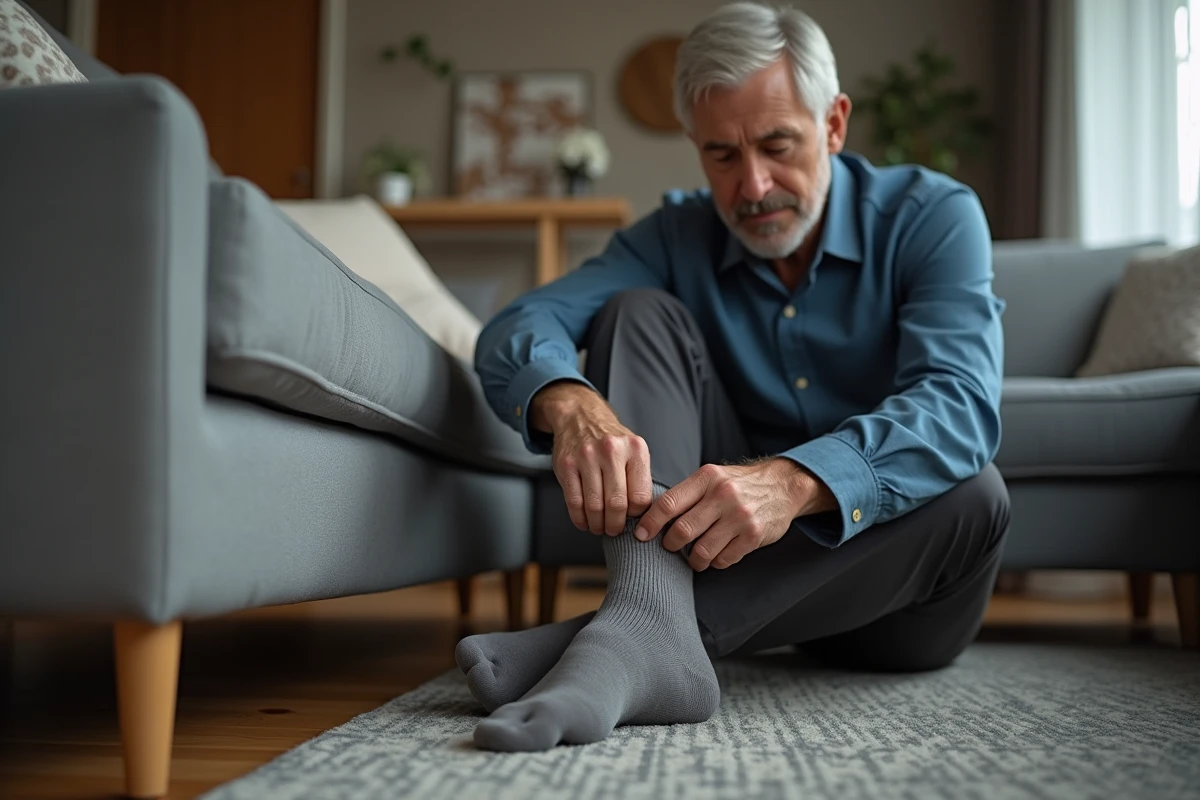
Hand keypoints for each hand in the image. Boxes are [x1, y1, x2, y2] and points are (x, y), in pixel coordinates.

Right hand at [531, 382, 653, 535]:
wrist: (580, 416)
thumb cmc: (611, 441)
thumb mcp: (634, 450)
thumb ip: (640, 478)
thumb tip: (643, 516)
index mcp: (635, 449)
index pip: (641, 497)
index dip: (636, 514)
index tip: (631, 518)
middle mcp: (611, 450)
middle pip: (617, 504)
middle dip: (616, 525)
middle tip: (614, 530)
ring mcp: (586, 456)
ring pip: (594, 506)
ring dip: (597, 525)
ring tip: (599, 528)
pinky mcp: (566, 464)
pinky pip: (574, 502)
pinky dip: (580, 519)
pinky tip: (584, 521)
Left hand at [634, 458, 830, 570]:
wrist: (783, 485)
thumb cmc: (739, 484)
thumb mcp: (713, 477)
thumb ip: (687, 494)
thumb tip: (651, 516)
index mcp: (707, 478)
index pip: (669, 503)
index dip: (650, 523)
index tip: (640, 535)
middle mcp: (723, 495)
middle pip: (682, 531)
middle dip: (670, 544)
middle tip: (669, 546)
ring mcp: (740, 517)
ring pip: (702, 551)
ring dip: (693, 560)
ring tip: (694, 557)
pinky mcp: (754, 536)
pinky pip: (723, 559)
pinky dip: (715, 562)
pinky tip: (717, 554)